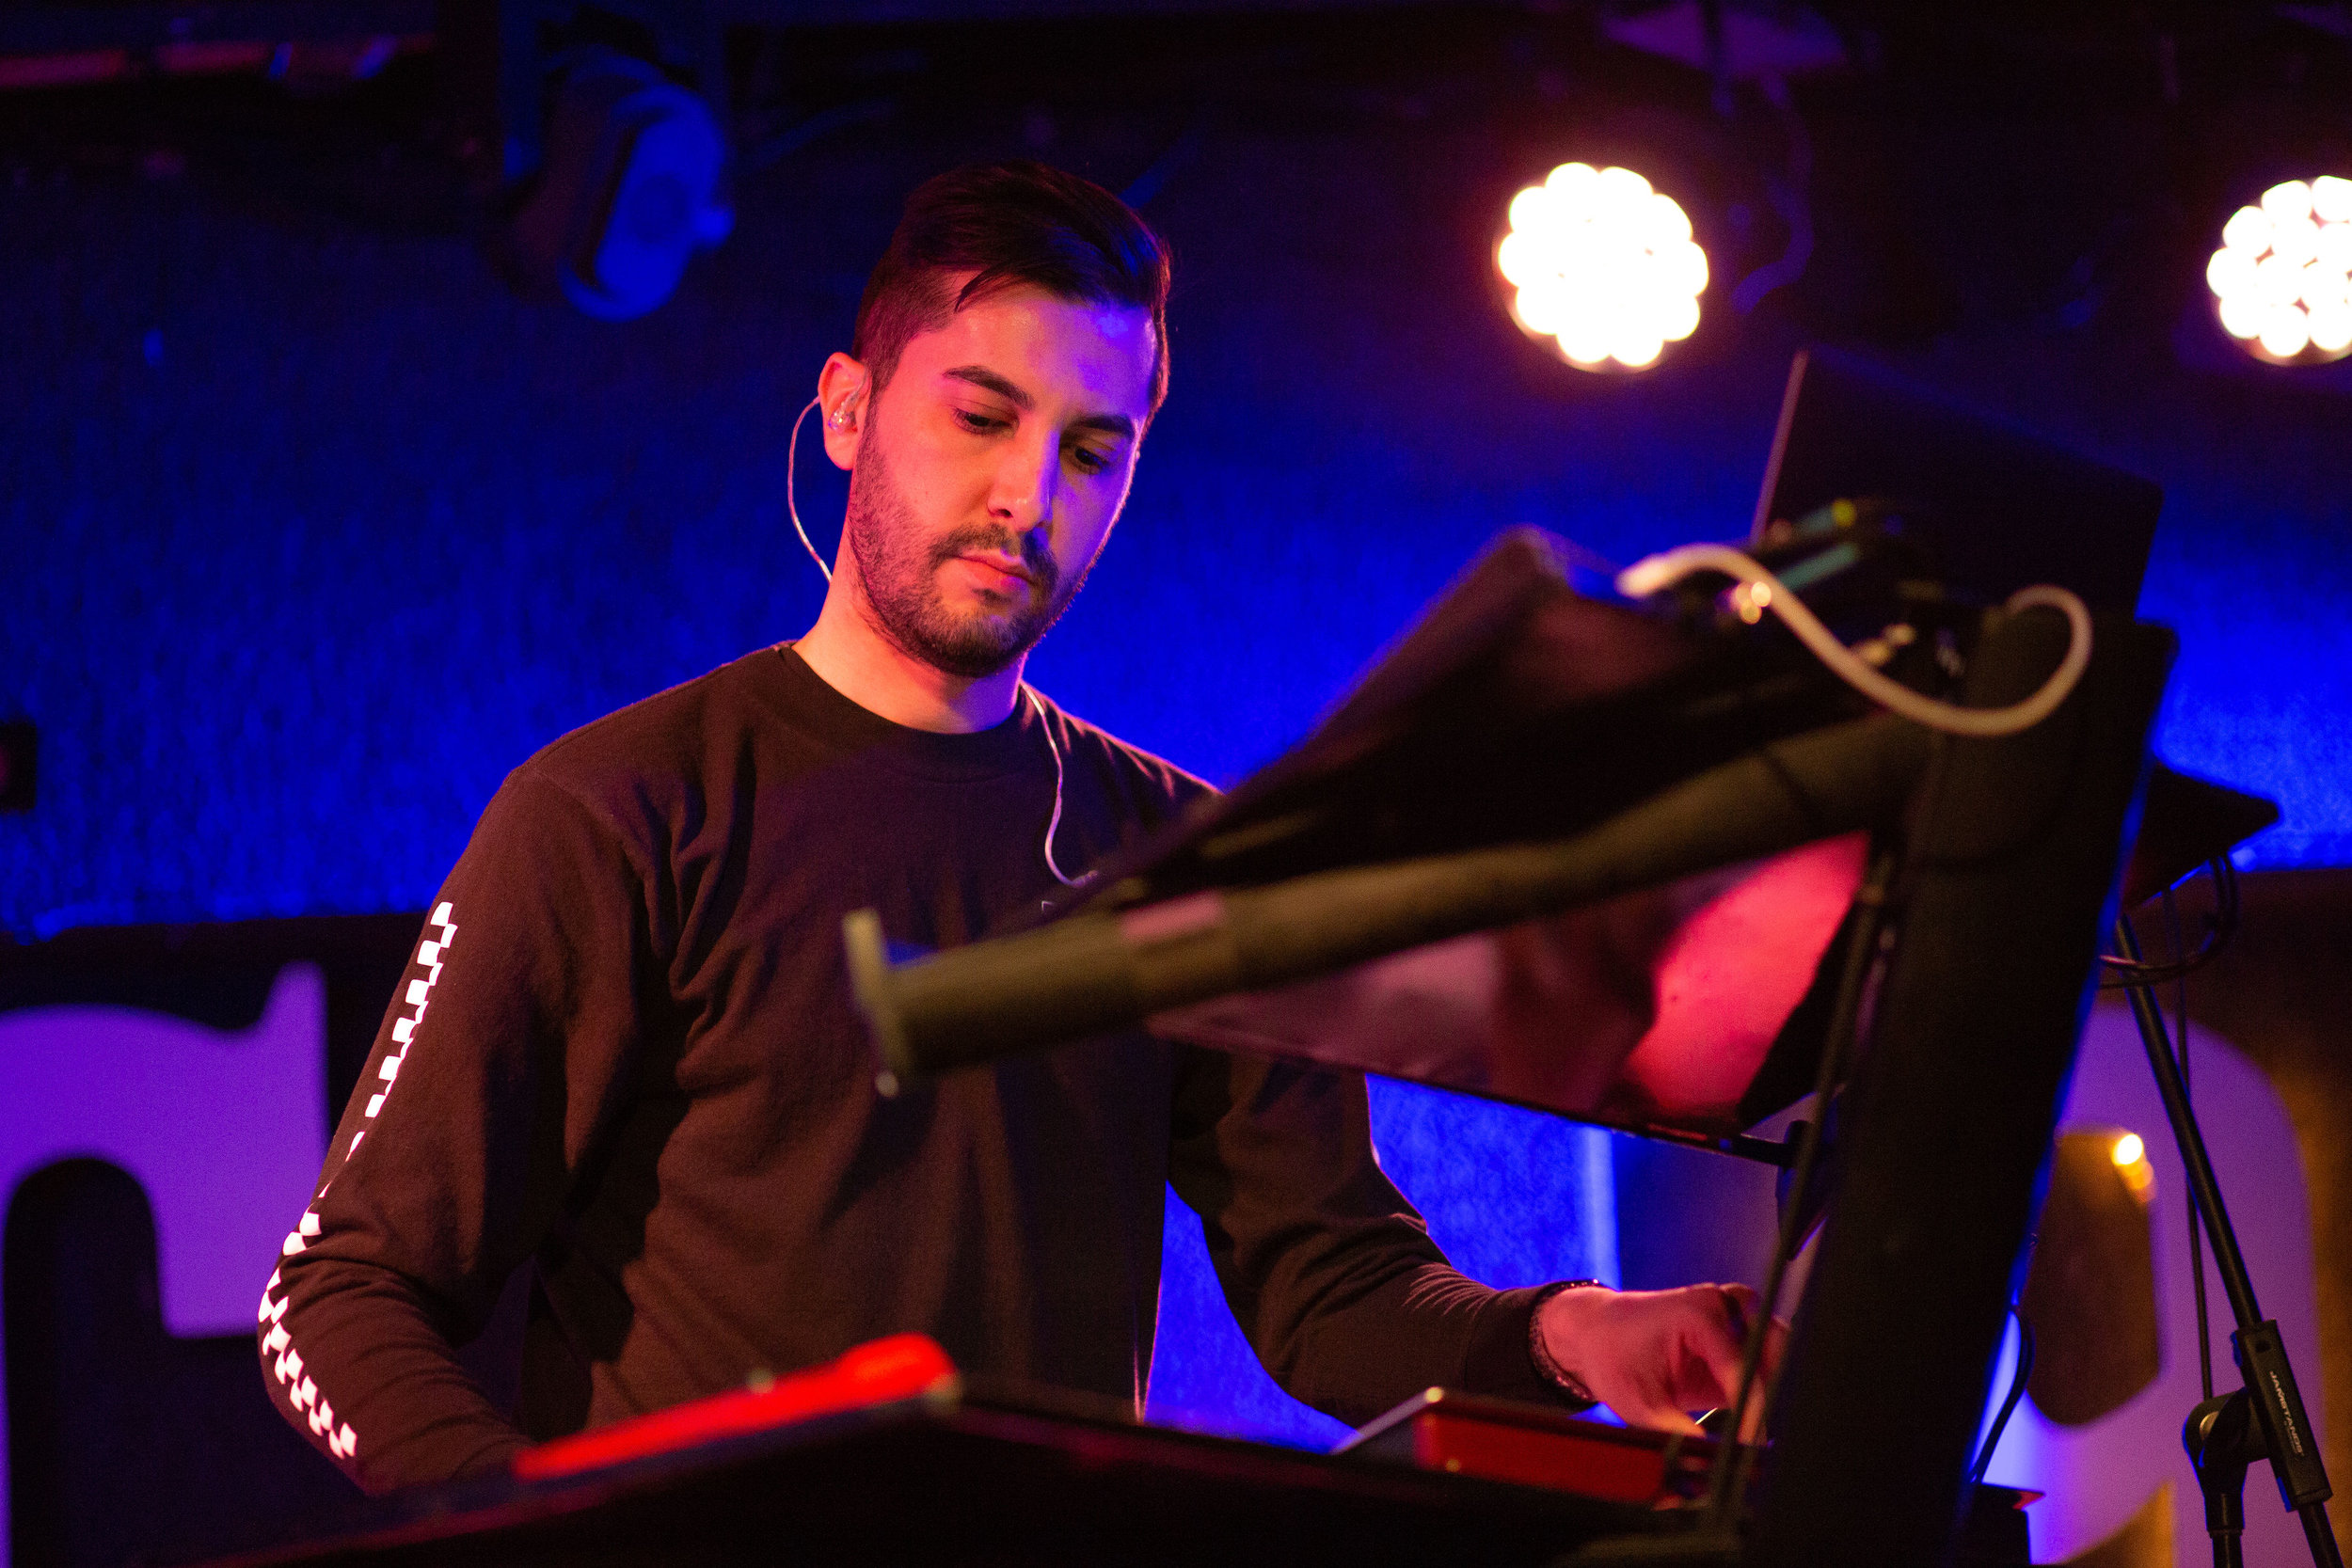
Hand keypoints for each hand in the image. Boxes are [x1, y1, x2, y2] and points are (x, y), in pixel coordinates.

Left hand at [1535, 1282, 1787, 1439]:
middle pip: (1774, 1346)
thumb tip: (1711, 1459)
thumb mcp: (1637, 1401)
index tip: (1748, 1446)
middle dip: (1774, 1390)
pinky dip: (1765, 1382)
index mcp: (1698, 1313)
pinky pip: (1766, 1354)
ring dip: (1774, 1384)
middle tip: (1760, 1435)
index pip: (1742, 1368)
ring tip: (1755, 1426)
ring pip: (1778, 1347)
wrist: (1597, 1333)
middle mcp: (1721, 1305)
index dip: (1751, 1413)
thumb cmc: (1612, 1357)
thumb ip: (1676, 1430)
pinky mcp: (1733, 1332)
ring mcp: (1730, 1313)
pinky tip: (1751, 1415)